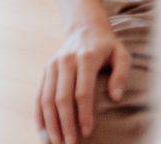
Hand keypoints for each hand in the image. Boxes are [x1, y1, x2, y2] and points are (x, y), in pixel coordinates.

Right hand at [35, 22, 130, 143]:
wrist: (85, 28)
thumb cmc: (107, 46)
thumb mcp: (121, 54)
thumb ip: (121, 74)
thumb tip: (116, 98)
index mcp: (86, 58)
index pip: (82, 92)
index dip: (83, 114)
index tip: (87, 132)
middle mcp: (66, 61)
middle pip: (62, 99)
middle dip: (65, 124)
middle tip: (70, 143)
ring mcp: (52, 66)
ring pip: (47, 100)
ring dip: (50, 124)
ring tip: (56, 142)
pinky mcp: (45, 70)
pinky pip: (38, 96)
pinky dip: (39, 115)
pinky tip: (42, 131)